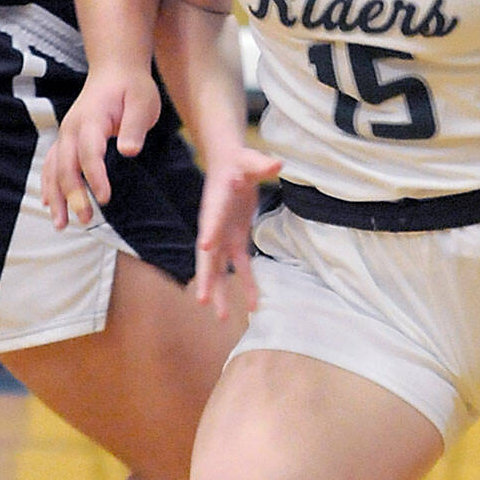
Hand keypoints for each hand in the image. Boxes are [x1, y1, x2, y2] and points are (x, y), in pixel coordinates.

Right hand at [41, 68, 161, 227]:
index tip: (105, 198)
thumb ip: (135, 126)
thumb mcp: (143, 102)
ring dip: (56, 197)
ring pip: (53, 169)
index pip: (89, 153)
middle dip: (73, 195)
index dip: (95, 177)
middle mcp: (71, 128)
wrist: (114, 69)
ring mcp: (65, 135)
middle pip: (66, 166)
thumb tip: (129, 151)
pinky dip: (49, 186)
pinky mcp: (66, 141)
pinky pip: (51, 166)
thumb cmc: (132, 87)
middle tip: (85, 220)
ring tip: (61, 224)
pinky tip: (50, 206)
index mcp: (90, 120)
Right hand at [194, 146, 282, 317]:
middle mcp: (214, 226)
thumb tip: (277, 162)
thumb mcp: (251, 160)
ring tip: (222, 319)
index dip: (209, 232)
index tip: (205, 247)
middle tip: (203, 301)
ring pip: (218, 269)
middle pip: (208, 256)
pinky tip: (252, 305)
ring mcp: (222, 236)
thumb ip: (262, 163)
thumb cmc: (239, 161)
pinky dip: (245, 284)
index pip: (211, 218)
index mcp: (215, 204)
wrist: (230, 165)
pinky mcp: (234, 240)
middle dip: (206, 279)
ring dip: (220, 292)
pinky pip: (239, 266)